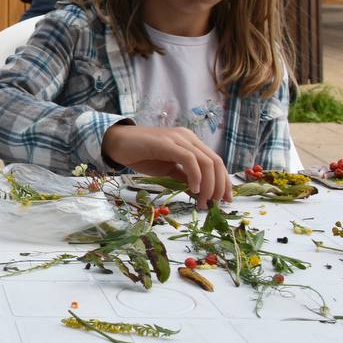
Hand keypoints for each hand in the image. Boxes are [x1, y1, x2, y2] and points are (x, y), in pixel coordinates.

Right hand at [102, 124, 231, 206]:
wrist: (116, 143)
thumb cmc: (140, 155)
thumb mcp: (167, 170)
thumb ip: (183, 177)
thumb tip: (199, 193)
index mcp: (191, 142)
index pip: (216, 162)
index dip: (224, 182)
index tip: (225, 200)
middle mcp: (188, 137)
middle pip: (216, 162)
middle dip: (219, 186)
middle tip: (215, 204)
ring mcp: (178, 138)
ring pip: (206, 162)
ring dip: (209, 185)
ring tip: (203, 201)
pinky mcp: (167, 143)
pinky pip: (189, 159)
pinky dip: (195, 176)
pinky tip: (192, 190)